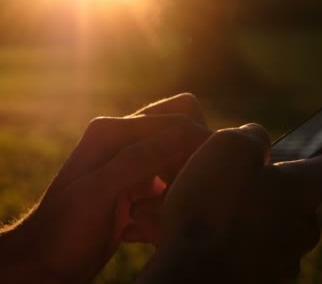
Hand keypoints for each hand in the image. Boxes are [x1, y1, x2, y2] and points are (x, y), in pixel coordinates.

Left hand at [5, 94, 210, 282]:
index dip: (200, 139)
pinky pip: (169, 185)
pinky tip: (146, 225)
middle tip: (188, 190)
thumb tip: (187, 133)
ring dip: (179, 186)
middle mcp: (125, 141)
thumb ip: (140, 158)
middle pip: (182, 131)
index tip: (216, 170)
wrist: (44, 262)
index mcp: (113, 131)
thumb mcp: (100, 190)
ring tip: (157, 213)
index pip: (176, 119)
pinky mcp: (138, 187)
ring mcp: (132, 164)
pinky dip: (167, 204)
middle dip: (192, 160)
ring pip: (180, 159)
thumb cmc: (65, 228)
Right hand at [140, 124, 321, 282]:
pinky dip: (249, 240)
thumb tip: (260, 143)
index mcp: (304, 192)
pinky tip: (219, 235)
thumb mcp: (229, 147)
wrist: (187, 276)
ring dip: (264, 214)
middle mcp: (304, 229)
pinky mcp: (265, 280)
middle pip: (307, 199)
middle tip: (251, 177)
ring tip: (226, 208)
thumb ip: (254, 137)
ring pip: (283, 227)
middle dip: (285, 185)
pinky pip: (264, 252)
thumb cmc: (209, 208)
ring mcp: (286, 260)